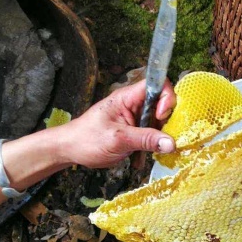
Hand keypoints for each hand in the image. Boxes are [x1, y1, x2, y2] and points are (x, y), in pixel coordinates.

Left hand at [58, 79, 176, 167]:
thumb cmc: (87, 140)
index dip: (166, 97)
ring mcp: (135, 118)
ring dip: (160, 136)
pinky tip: (143, 156)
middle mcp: (134, 104)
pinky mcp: (135, 131)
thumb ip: (146, 140)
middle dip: (166, 121)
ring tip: (152, 150)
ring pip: (159, 121)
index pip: (156, 84)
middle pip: (162, 104)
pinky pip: (152, 134)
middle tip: (161, 138)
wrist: (70, 151)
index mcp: (127, 97)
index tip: (161, 116)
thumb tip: (171, 143)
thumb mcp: (118, 139)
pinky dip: (153, 145)